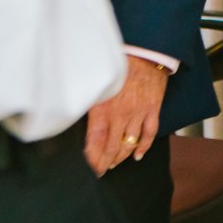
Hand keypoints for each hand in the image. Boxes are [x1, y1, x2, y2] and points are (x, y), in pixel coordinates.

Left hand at [85, 55, 168, 174]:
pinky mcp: (153, 109)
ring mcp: (139, 113)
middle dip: (105, 163)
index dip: (92, 159)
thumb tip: (69, 113)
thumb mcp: (94, 83)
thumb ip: (85, 101)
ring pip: (129, 144)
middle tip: (100, 171)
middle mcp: (121, 114)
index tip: (89, 169)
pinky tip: (138, 155)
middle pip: (112, 147)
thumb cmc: (118, 64)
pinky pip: (149, 133)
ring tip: (113, 163)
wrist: (144, 51)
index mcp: (103, 108)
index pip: (95, 142)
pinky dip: (144, 146)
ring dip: (121, 157)